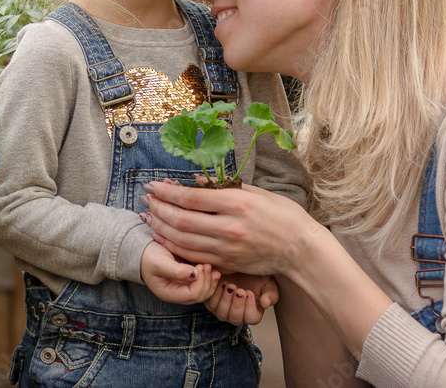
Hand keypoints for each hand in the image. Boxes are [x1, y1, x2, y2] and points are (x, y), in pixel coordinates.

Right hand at [139, 241, 220, 304]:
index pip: (192, 295)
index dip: (200, 282)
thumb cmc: (150, 257)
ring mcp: (184, 289)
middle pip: (201, 296)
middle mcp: (178, 294)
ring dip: (210, 280)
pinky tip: (210, 266)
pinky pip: (203, 284)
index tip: (200, 266)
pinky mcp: (188, 281)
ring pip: (204, 292)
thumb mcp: (160, 263)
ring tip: (209, 265)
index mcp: (169, 294)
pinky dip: (209, 277)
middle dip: (207, 281)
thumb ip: (176, 271)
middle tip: (207, 265)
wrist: (145, 251)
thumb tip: (194, 275)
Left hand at [141, 180, 324, 277]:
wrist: (300, 248)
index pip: (192, 198)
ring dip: (161, 228)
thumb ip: (226, 187)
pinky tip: (163, 237)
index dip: (167, 192)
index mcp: (237, 203)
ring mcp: (227, 249)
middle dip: (158, 209)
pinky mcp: (227, 263)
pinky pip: (193, 256)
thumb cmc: (282, 215)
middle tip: (145, 199)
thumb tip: (196, 182)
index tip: (153, 185)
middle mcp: (230, 227)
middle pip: (182, 220)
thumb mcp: (257, 193)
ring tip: (148, 216)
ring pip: (183, 241)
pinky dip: (173, 247)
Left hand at [205, 274, 278, 324]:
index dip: (250, 308)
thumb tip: (266, 304)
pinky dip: (215, 293)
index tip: (249, 293)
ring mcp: (223, 311)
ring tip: (230, 285)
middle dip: (237, 304)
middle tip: (239, 289)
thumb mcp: (268, 283)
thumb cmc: (256, 276)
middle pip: (235, 319)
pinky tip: (221, 281)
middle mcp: (237, 315)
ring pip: (222, 314)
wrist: (239, 265)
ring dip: (226, 300)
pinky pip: (211, 304)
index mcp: (253, 313)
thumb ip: (270, 294)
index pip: (251, 319)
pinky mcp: (212, 303)